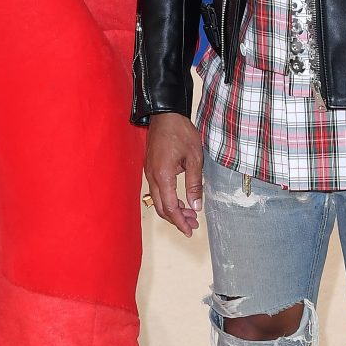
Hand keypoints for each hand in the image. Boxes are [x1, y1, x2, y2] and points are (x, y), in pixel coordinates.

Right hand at [144, 113, 203, 237]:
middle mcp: (153, 177)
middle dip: (177, 219)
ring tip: (190, 214)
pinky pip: (157, 191)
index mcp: (163, 176)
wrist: (165, 114)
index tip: (190, 231)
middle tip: (193, 225)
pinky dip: (168, 200)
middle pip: (161, 208)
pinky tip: (180, 200)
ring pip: (158, 200)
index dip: (180, 222)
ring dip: (172, 210)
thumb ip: (194, 184)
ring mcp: (149, 173)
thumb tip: (196, 206)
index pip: (170, 207)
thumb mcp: (194, 158)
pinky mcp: (150, 168)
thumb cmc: (181, 132)